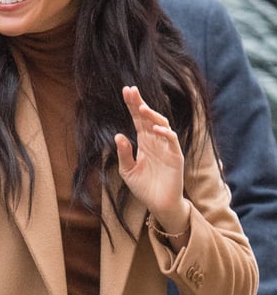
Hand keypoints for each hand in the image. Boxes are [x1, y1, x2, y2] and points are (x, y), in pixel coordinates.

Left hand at [115, 85, 188, 234]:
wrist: (158, 204)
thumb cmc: (144, 187)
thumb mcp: (127, 171)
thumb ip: (123, 154)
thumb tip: (118, 135)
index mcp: (144, 142)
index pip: (137, 119)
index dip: (132, 105)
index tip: (126, 91)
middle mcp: (155, 141)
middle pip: (148, 117)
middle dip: (140, 103)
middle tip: (131, 90)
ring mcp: (167, 147)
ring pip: (162, 125)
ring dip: (152, 116)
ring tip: (141, 108)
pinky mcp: (176, 157)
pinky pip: (172, 141)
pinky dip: (165, 133)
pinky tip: (155, 128)